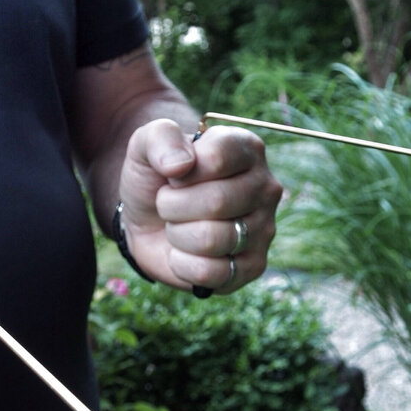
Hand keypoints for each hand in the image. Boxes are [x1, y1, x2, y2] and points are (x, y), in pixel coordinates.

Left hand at [117, 119, 282, 293]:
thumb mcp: (146, 145)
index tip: (173, 175)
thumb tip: (180, 166)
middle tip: (168, 204)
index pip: (217, 158)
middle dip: (173, 206)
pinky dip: (183, 265)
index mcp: (247, 149)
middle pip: (216, 202)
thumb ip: (161, 138)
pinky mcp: (253, 266)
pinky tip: (184, 253)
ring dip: (178, 235)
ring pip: (212, 239)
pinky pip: (212, 273)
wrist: (149, 222)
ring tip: (178, 226)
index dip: (182, 172)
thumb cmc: (156, 179)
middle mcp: (265, 187)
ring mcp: (264, 229)